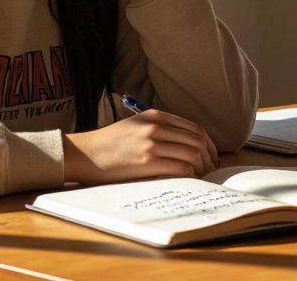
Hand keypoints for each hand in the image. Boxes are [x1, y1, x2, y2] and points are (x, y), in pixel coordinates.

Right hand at [62, 109, 220, 184]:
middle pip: (198, 141)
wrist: (85, 153)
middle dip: (209, 157)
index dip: (208, 144)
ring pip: (193, 155)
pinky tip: (188, 180)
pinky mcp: (147, 162)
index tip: (211, 156)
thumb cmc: (110, 143)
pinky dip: (191, 175)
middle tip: (211, 170)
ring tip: (200, 177)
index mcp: (155, 116)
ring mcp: (152, 144)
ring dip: (202, 168)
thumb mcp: (136, 125)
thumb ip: (159, 128)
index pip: (195, 128)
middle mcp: (156, 127)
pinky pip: (181, 168)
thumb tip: (187, 144)